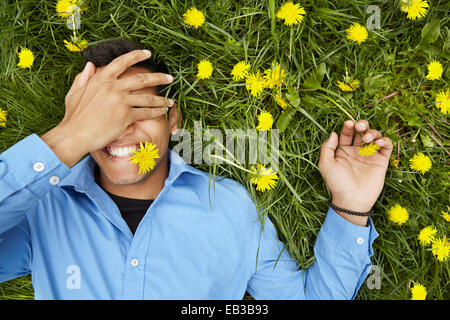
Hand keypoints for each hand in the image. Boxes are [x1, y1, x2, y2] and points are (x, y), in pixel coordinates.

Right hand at [58, 49, 173, 154]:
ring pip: (147, 98)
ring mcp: (120, 101)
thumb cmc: (74, 116)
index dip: (136, 56)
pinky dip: (155, 112)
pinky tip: (162, 112)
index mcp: (101, 78)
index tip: (148, 53)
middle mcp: (112, 87)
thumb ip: (83, 77)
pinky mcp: (125, 116)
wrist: (75, 134)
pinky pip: (145, 113)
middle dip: (159, 78)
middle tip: (170, 78)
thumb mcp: (75, 92)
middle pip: (142, 79)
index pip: (122, 62)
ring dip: (161, 100)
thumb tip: (90, 64)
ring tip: (171, 101)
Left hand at [318, 119, 392, 224]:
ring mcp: (369, 155)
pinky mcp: (381, 161)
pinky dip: (385, 140)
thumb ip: (327, 148)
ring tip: (367, 138)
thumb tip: (334, 133)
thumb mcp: (326, 164)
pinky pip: (386, 146)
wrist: (352, 199)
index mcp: (343, 151)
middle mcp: (357, 151)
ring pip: (374, 136)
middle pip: (361, 131)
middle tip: (360, 126)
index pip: (347, 133)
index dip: (348, 126)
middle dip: (362, 125)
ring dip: (372, 132)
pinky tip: (378, 142)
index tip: (349, 124)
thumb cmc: (337, 183)